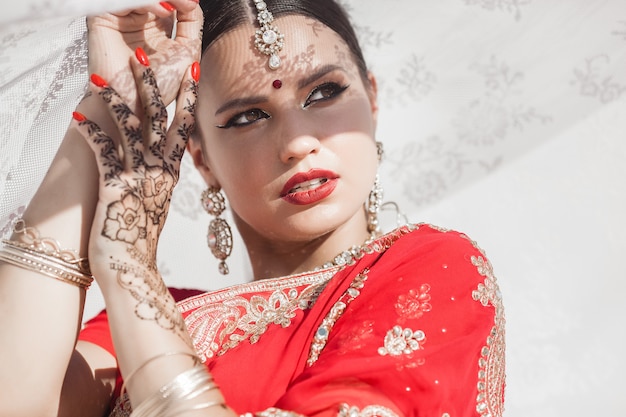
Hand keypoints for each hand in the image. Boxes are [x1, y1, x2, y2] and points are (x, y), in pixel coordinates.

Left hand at [74, 56, 198, 277]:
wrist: (133, 269)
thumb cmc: (141, 238)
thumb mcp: (157, 203)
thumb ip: (160, 178)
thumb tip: (161, 160)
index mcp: (170, 173)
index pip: (183, 126)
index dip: (186, 95)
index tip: (190, 69)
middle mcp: (159, 171)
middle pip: (159, 118)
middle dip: (151, 83)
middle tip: (143, 55)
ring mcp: (139, 178)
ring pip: (130, 130)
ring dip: (116, 100)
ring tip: (102, 77)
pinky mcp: (116, 188)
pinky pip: (104, 153)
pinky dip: (92, 132)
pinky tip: (79, 115)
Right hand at [87, 0, 201, 111]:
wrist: (134, 108)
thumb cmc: (158, 89)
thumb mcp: (186, 52)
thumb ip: (191, 24)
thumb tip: (193, 0)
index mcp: (154, 27)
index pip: (167, 2)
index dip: (180, 1)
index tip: (193, 3)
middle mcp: (136, 20)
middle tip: (187, 3)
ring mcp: (119, 18)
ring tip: (174, 7)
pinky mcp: (102, 19)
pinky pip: (122, 1)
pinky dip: (146, 2)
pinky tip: (163, 10)